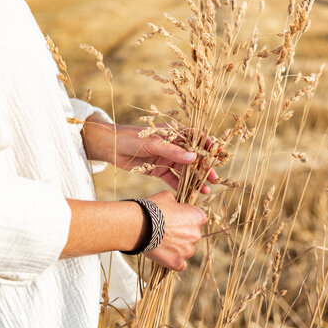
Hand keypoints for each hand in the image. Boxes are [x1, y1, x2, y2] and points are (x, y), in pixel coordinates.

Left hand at [82, 115, 217, 193]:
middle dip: (204, 168)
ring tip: (205, 190)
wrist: (110, 145)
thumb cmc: (131, 137)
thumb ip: (173, 152)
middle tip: (213, 179)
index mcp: (173, 133)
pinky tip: (188, 194)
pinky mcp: (158, 169)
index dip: (208, 146)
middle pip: (193, 157)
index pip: (196, 138)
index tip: (217, 156)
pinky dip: (180, 186)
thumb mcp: (153, 143)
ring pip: (184, 170)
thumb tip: (194, 158)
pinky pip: (172, 178)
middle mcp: (172, 145)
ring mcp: (166, 158)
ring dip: (194, 180)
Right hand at [143, 191, 205, 270]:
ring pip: (186, 250)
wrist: (138, 225)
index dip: (186, 219)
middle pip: (192, 235)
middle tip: (167, 231)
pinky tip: (165, 255)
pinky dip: (174, 261)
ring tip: (162, 243)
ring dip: (178, 247)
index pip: (198, 219)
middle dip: (182, 234)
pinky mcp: (178, 263)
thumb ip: (177, 202)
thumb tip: (176, 204)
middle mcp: (196, 234)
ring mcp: (188, 250)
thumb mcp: (167, 196)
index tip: (176, 219)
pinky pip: (180, 264)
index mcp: (198, 217)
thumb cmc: (154, 209)